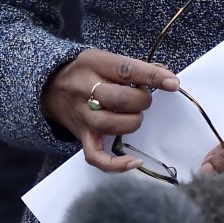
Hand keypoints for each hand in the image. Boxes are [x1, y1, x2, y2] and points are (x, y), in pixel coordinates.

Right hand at [41, 48, 178, 171]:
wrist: (50, 87)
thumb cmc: (87, 71)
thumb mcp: (105, 58)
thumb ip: (133, 67)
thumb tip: (166, 78)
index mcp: (94, 64)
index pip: (127, 69)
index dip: (152, 77)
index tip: (172, 83)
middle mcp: (84, 90)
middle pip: (121, 99)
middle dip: (142, 100)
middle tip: (144, 99)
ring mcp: (82, 116)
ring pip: (112, 126)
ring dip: (133, 122)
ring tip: (135, 115)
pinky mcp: (81, 137)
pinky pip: (96, 157)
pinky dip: (116, 164)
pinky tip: (134, 161)